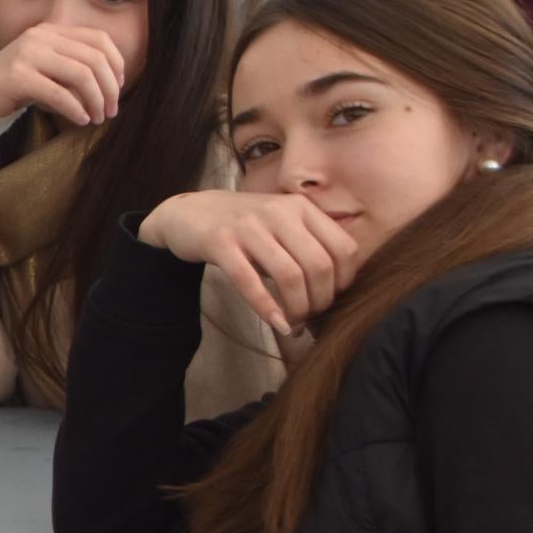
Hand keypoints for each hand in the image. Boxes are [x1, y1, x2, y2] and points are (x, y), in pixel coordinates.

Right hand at [0, 22, 125, 125]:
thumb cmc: (15, 88)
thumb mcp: (47, 70)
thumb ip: (73, 67)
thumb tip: (113, 84)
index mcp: (50, 30)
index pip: (98, 39)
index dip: (117, 64)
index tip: (119, 88)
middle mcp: (40, 36)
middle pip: (94, 58)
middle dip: (109, 88)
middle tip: (111, 110)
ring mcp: (27, 54)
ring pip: (81, 75)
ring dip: (96, 100)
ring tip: (97, 118)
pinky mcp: (17, 76)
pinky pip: (58, 93)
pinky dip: (75, 109)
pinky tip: (80, 120)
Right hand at [137, 190, 358, 336]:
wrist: (188, 213)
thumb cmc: (243, 226)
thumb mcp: (281, 223)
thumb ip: (307, 244)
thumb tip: (337, 287)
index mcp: (300, 208)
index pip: (344, 248)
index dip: (344, 281)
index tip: (331, 297)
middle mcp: (278, 212)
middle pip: (320, 266)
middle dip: (321, 300)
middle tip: (310, 316)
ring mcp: (248, 226)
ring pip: (290, 275)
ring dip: (298, 308)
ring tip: (294, 322)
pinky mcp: (220, 242)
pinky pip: (250, 281)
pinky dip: (268, 309)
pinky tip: (277, 324)